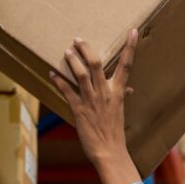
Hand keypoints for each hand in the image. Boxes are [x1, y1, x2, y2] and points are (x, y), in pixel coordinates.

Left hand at [51, 30, 141, 183]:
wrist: (109, 152)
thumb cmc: (115, 133)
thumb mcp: (120, 111)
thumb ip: (121, 96)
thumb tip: (128, 88)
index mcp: (118, 93)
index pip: (127, 66)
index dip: (130, 47)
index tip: (133, 31)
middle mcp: (106, 93)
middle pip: (97, 63)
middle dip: (86, 49)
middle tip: (78, 39)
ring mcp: (92, 100)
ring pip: (81, 74)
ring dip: (72, 60)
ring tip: (66, 50)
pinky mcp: (79, 109)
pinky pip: (67, 91)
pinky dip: (58, 80)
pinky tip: (51, 72)